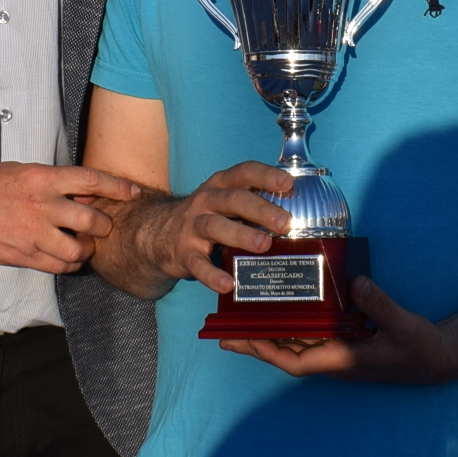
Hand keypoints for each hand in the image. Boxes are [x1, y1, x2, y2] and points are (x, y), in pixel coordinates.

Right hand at [0, 163, 140, 272]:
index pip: (92, 180)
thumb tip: (88, 194)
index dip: (119, 187)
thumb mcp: (26, 173)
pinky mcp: (25, 255)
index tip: (134, 192)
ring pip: (78, 249)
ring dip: (87, 250)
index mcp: (44, 179)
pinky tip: (67, 258)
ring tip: (83, 245)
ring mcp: (34, 233)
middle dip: (104, 226)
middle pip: (92, 220)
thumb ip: (57, 183)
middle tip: (103, 227)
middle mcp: (43, 205)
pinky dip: (70, 264)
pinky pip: (59, 266)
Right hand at [130, 162, 298, 294]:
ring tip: (263, 245)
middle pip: (232, 199)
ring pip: (215, 227)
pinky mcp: (183, 253)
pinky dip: (212, 275)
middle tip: (284, 223)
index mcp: (221, 185)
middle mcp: (206, 201)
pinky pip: (198, 264)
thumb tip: (300, 217)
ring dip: (240, 235)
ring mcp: (192, 226)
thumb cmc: (207, 216)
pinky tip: (228, 284)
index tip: (288, 184)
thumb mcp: (225, 202)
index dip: (265, 176)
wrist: (157, 234)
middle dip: (260, 209)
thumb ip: (254, 203)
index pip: (244, 173)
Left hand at [217, 277, 457, 385]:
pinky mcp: (345, 343)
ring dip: (268, 336)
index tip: (246, 340)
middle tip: (224, 333)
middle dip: (255, 345)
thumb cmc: (420, 348)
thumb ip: (380, 305)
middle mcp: (335, 359)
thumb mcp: (404, 325)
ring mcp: (339, 353)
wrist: (439, 359)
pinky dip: (291, 328)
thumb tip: (355, 283)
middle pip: (286, 354)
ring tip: (241, 322)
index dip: (269, 352)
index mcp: (343, 359)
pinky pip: (310, 338)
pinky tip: (281, 312)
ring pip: (295, 347)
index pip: (297, 363)